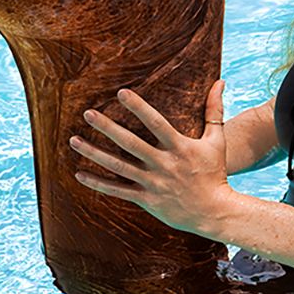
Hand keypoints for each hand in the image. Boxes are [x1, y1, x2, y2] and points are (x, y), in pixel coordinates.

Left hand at [71, 79, 233, 237]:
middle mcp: (164, 164)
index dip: (138, 107)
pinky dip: (98, 183)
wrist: (215, 212)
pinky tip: (80, 174)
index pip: (156, 123)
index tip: (120, 93)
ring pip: (118, 167)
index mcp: (180, 147)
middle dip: (108, 128)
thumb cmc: (215, 173)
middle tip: (87, 113)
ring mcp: (153, 183)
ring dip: (94, 153)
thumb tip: (220, 81)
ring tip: (74, 140)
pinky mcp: (146, 200)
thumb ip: (214, 110)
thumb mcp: (217, 141)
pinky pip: (118, 191)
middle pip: (130, 143)